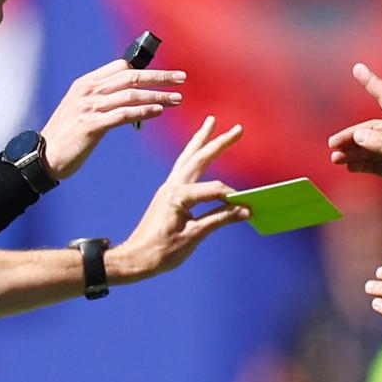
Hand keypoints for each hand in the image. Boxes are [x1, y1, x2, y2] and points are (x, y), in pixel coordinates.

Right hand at [40, 58, 187, 180]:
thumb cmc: (67, 135)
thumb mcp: (82, 109)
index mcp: (86, 83)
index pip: (121, 67)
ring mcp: (88, 107)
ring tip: (178, 99)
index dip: (147, 69)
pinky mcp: (91, 125)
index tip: (167, 76)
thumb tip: (129, 93)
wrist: (44, 157)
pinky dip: (143, 111)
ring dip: (157, 95)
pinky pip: (122, 115)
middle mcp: (88, 91)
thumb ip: (102, 98)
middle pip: (131, 77)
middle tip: (182, 79)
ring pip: (130, 95)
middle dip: (159, 77)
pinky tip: (158, 111)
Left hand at [112, 116, 250, 280]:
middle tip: (237, 128)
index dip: (233, 199)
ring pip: (188, 157)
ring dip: (201, 139)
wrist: (134, 258)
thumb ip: (219, 219)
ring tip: (210, 122)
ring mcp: (168, 188)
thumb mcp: (193, 237)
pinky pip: (182, 167)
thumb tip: (244, 210)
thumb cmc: (161, 251)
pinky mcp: (167, 194)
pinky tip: (197, 151)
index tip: (246, 209)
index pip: (215, 190)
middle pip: (199, 158)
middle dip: (219, 141)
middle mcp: (173, 186)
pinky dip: (192, 154)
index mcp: (179, 196)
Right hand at [327, 63, 381, 221]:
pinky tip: (348, 166)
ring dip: (351, 152)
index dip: (372, 82)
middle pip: (370, 129)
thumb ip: (380, 142)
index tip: (358, 68)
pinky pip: (372, 163)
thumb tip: (357, 136)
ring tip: (335, 158)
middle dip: (351, 136)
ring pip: (368, 148)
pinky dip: (359, 164)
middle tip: (333, 144)